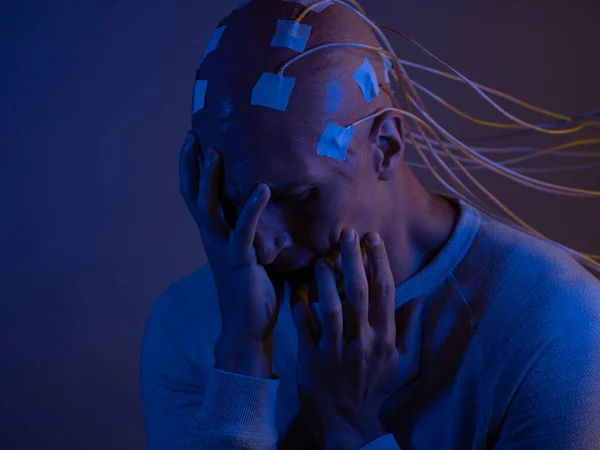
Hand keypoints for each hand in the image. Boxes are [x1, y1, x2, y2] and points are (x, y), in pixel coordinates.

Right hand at [179, 131, 285, 376]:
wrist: (247, 328)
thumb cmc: (252, 293)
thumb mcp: (249, 256)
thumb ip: (251, 233)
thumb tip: (265, 214)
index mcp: (213, 236)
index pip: (197, 197)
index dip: (192, 171)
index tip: (194, 143)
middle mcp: (212, 239)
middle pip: (194, 195)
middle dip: (192, 165)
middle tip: (193, 135)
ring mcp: (223, 248)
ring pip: (210, 207)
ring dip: (212, 179)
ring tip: (216, 152)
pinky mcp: (240, 259)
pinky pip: (244, 228)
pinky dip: (252, 207)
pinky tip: (263, 188)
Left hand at [291, 229, 422, 447]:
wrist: (350, 428)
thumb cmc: (378, 392)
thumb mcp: (404, 365)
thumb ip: (412, 331)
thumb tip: (421, 299)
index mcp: (385, 339)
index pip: (385, 292)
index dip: (379, 262)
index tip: (372, 238)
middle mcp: (363, 343)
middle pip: (358, 293)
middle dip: (352, 260)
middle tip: (346, 233)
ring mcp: (337, 353)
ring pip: (331, 308)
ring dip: (325, 281)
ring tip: (321, 258)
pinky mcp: (313, 363)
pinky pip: (305, 330)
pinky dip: (301, 309)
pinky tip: (296, 290)